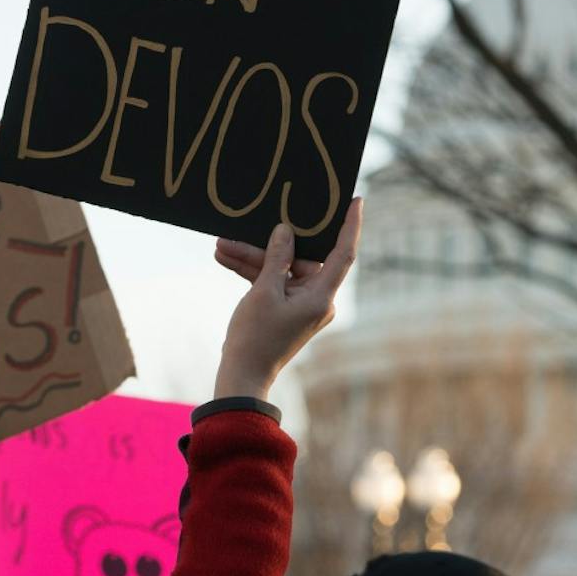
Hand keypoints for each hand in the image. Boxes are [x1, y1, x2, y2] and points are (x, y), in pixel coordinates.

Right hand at [213, 198, 363, 401]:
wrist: (242, 375)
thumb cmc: (255, 337)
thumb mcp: (264, 291)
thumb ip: (277, 257)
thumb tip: (286, 231)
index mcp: (321, 296)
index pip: (344, 254)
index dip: (350, 226)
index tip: (355, 200)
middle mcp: (317, 299)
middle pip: (299, 259)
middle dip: (268, 244)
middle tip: (247, 223)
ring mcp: (301, 303)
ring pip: (280, 269)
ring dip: (252, 257)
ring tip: (221, 244)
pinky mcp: (285, 307)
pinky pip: (272, 282)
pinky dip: (252, 272)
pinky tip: (225, 257)